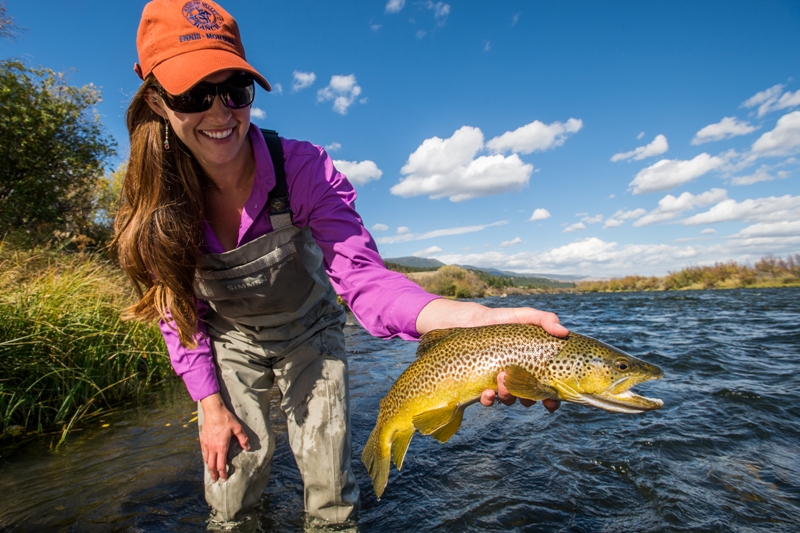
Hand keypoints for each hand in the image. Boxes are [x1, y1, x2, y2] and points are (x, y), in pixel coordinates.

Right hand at [199, 393, 249, 481]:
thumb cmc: (226, 419)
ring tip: (211, 472)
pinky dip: (205, 458)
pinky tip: (207, 460)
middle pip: (212, 465)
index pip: (221, 464)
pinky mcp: (202, 439)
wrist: (213, 410)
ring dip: (209, 467)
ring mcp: (206, 444)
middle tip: (215, 480)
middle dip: (214, 474)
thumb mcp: (237, 428)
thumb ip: (243, 439)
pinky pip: (203, 452)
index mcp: (221, 446)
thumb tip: (248, 448)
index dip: (223, 473)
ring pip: (206, 460)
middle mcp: (212, 447)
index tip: (224, 478)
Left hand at [416, 299, 566, 410]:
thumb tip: (564, 332)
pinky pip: (487, 400)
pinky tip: (487, 392)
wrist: (468, 321)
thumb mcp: (523, 316)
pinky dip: (489, 399)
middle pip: (530, 397)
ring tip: (502, 379)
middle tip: (524, 389)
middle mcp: (518, 377)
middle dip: (529, 398)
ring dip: (508, 395)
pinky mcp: (481, 385)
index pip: (547, 387)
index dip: (552, 398)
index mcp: (532, 365)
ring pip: (509, 399)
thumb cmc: (500, 319)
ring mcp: (499, 382)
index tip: (552, 402)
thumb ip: (544, 319)